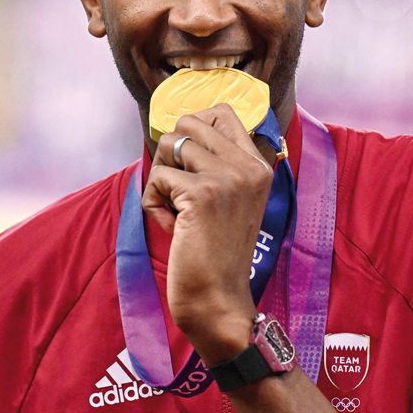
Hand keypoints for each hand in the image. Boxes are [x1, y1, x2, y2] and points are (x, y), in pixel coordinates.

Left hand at [141, 103, 273, 365]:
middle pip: (190, 121)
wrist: (218, 300)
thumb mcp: (230, 201)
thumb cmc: (215, 254)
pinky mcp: (203, 194)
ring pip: (169, 145)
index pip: (223, 112)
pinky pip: (158, 177)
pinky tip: (171, 227)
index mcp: (259, 165)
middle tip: (176, 186)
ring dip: (160, 178)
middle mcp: (249, 166)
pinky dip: (153, 202)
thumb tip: (179, 130)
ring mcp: (229, 178)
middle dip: (170, 152)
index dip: (194, 127)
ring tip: (174, 210)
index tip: (185, 160)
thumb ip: (218, 165)